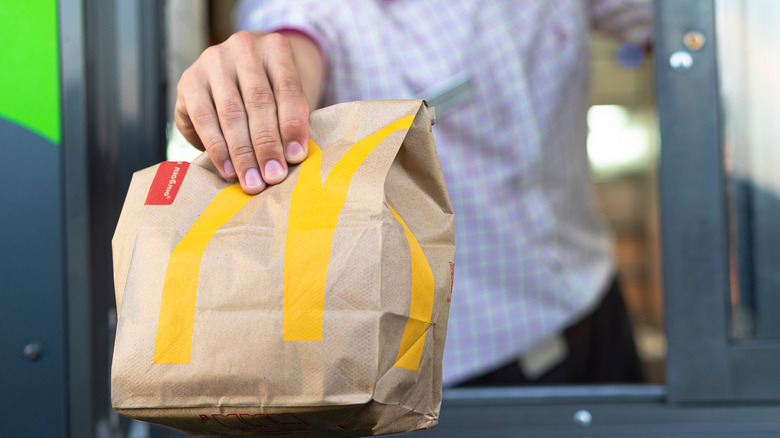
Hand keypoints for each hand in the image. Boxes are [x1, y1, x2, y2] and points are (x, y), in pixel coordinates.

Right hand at [175, 31, 322, 193]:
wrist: (235, 76)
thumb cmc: (270, 94)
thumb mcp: (285, 99)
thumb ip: (290, 121)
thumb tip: (291, 159)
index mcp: (276, 48)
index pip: (288, 89)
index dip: (293, 125)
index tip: (296, 157)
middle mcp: (243, 48)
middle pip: (258, 102)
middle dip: (267, 145)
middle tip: (273, 176)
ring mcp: (213, 61)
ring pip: (231, 113)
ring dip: (242, 153)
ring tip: (252, 181)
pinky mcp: (189, 80)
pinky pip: (204, 119)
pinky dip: (217, 149)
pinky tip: (228, 170)